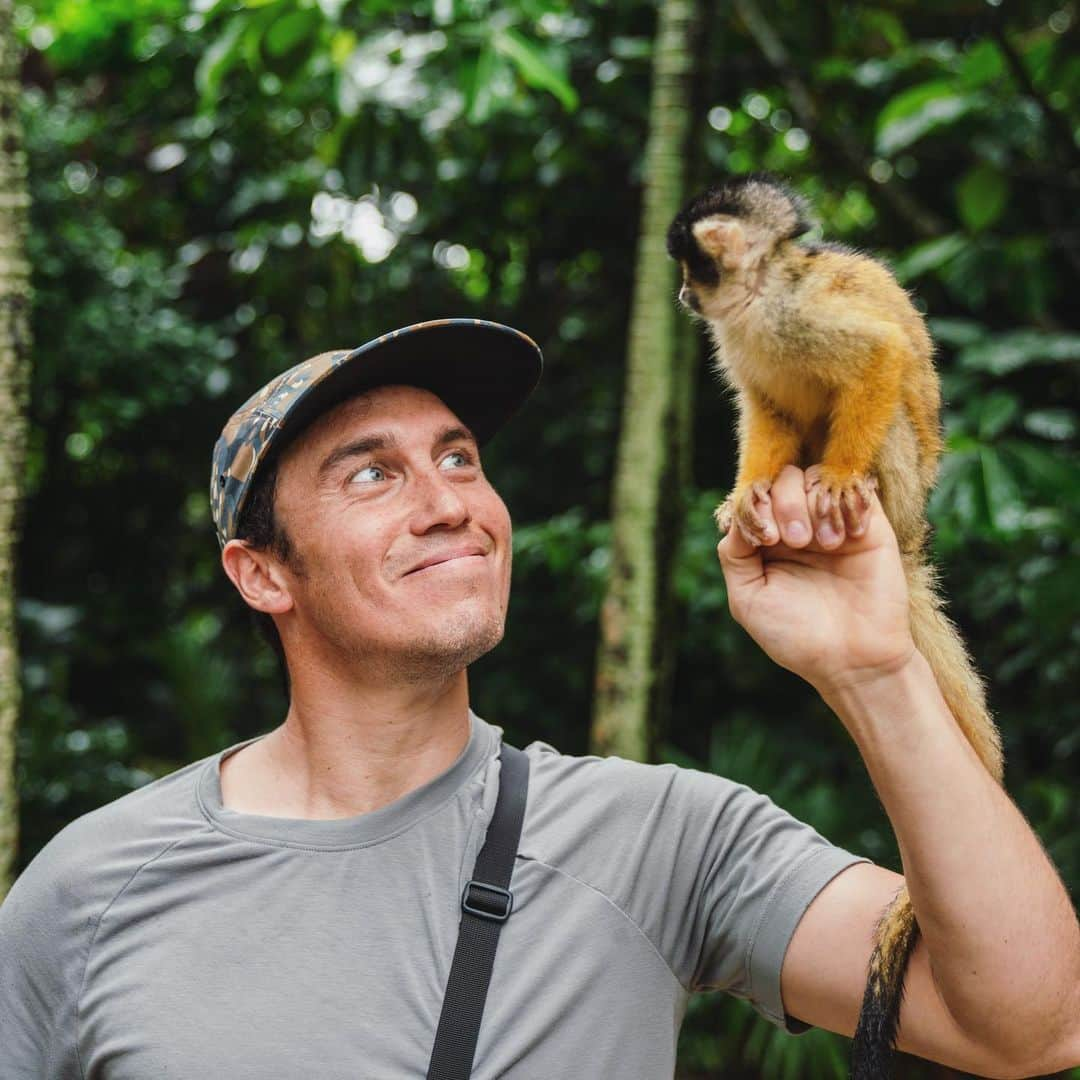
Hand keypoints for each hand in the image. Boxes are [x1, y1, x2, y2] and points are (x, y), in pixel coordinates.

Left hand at [715, 465, 915, 697]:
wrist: (854, 660)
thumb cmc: (796, 636)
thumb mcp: (748, 599)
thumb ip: (733, 555)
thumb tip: (736, 516)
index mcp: (765, 542)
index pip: (752, 497)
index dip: (753, 505)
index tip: (764, 540)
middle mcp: (797, 526)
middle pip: (781, 479)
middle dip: (783, 503)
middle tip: (793, 540)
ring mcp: (831, 522)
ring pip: (814, 478)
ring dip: (813, 505)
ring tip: (824, 545)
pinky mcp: (868, 524)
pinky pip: (855, 486)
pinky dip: (846, 502)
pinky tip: (848, 537)